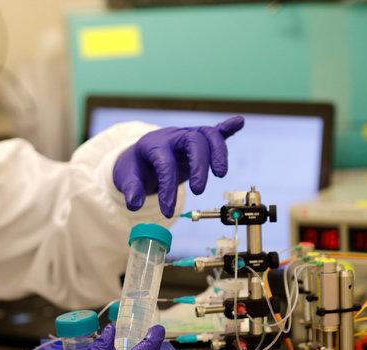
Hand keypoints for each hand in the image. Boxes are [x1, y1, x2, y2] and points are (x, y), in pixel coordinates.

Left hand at [113, 116, 244, 217]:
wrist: (140, 156)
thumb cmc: (137, 167)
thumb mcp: (127, 178)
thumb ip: (131, 189)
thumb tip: (134, 205)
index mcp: (153, 145)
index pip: (164, 163)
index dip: (167, 188)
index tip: (167, 210)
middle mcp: (173, 137)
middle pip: (192, 141)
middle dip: (199, 166)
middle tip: (198, 191)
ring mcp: (187, 136)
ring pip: (207, 135)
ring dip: (218, 152)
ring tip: (221, 174)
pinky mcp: (198, 140)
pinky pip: (215, 131)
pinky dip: (228, 128)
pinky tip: (239, 122)